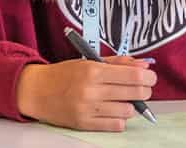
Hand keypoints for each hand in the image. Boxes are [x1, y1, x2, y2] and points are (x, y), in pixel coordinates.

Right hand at [16, 57, 155, 130]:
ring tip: (120, 99)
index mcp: (92, 70)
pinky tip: (111, 110)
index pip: (133, 76)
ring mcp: (89, 109)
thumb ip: (117, 63)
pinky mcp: (86, 123)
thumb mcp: (87, 62)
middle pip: (135, 93)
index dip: (148, 77)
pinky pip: (117, 125)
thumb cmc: (63, 74)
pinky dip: (119, 118)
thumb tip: (144, 65)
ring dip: (129, 105)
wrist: (36, 91)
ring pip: (128, 111)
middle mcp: (92, 90)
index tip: (149, 77)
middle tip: (139, 88)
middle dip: (143, 90)